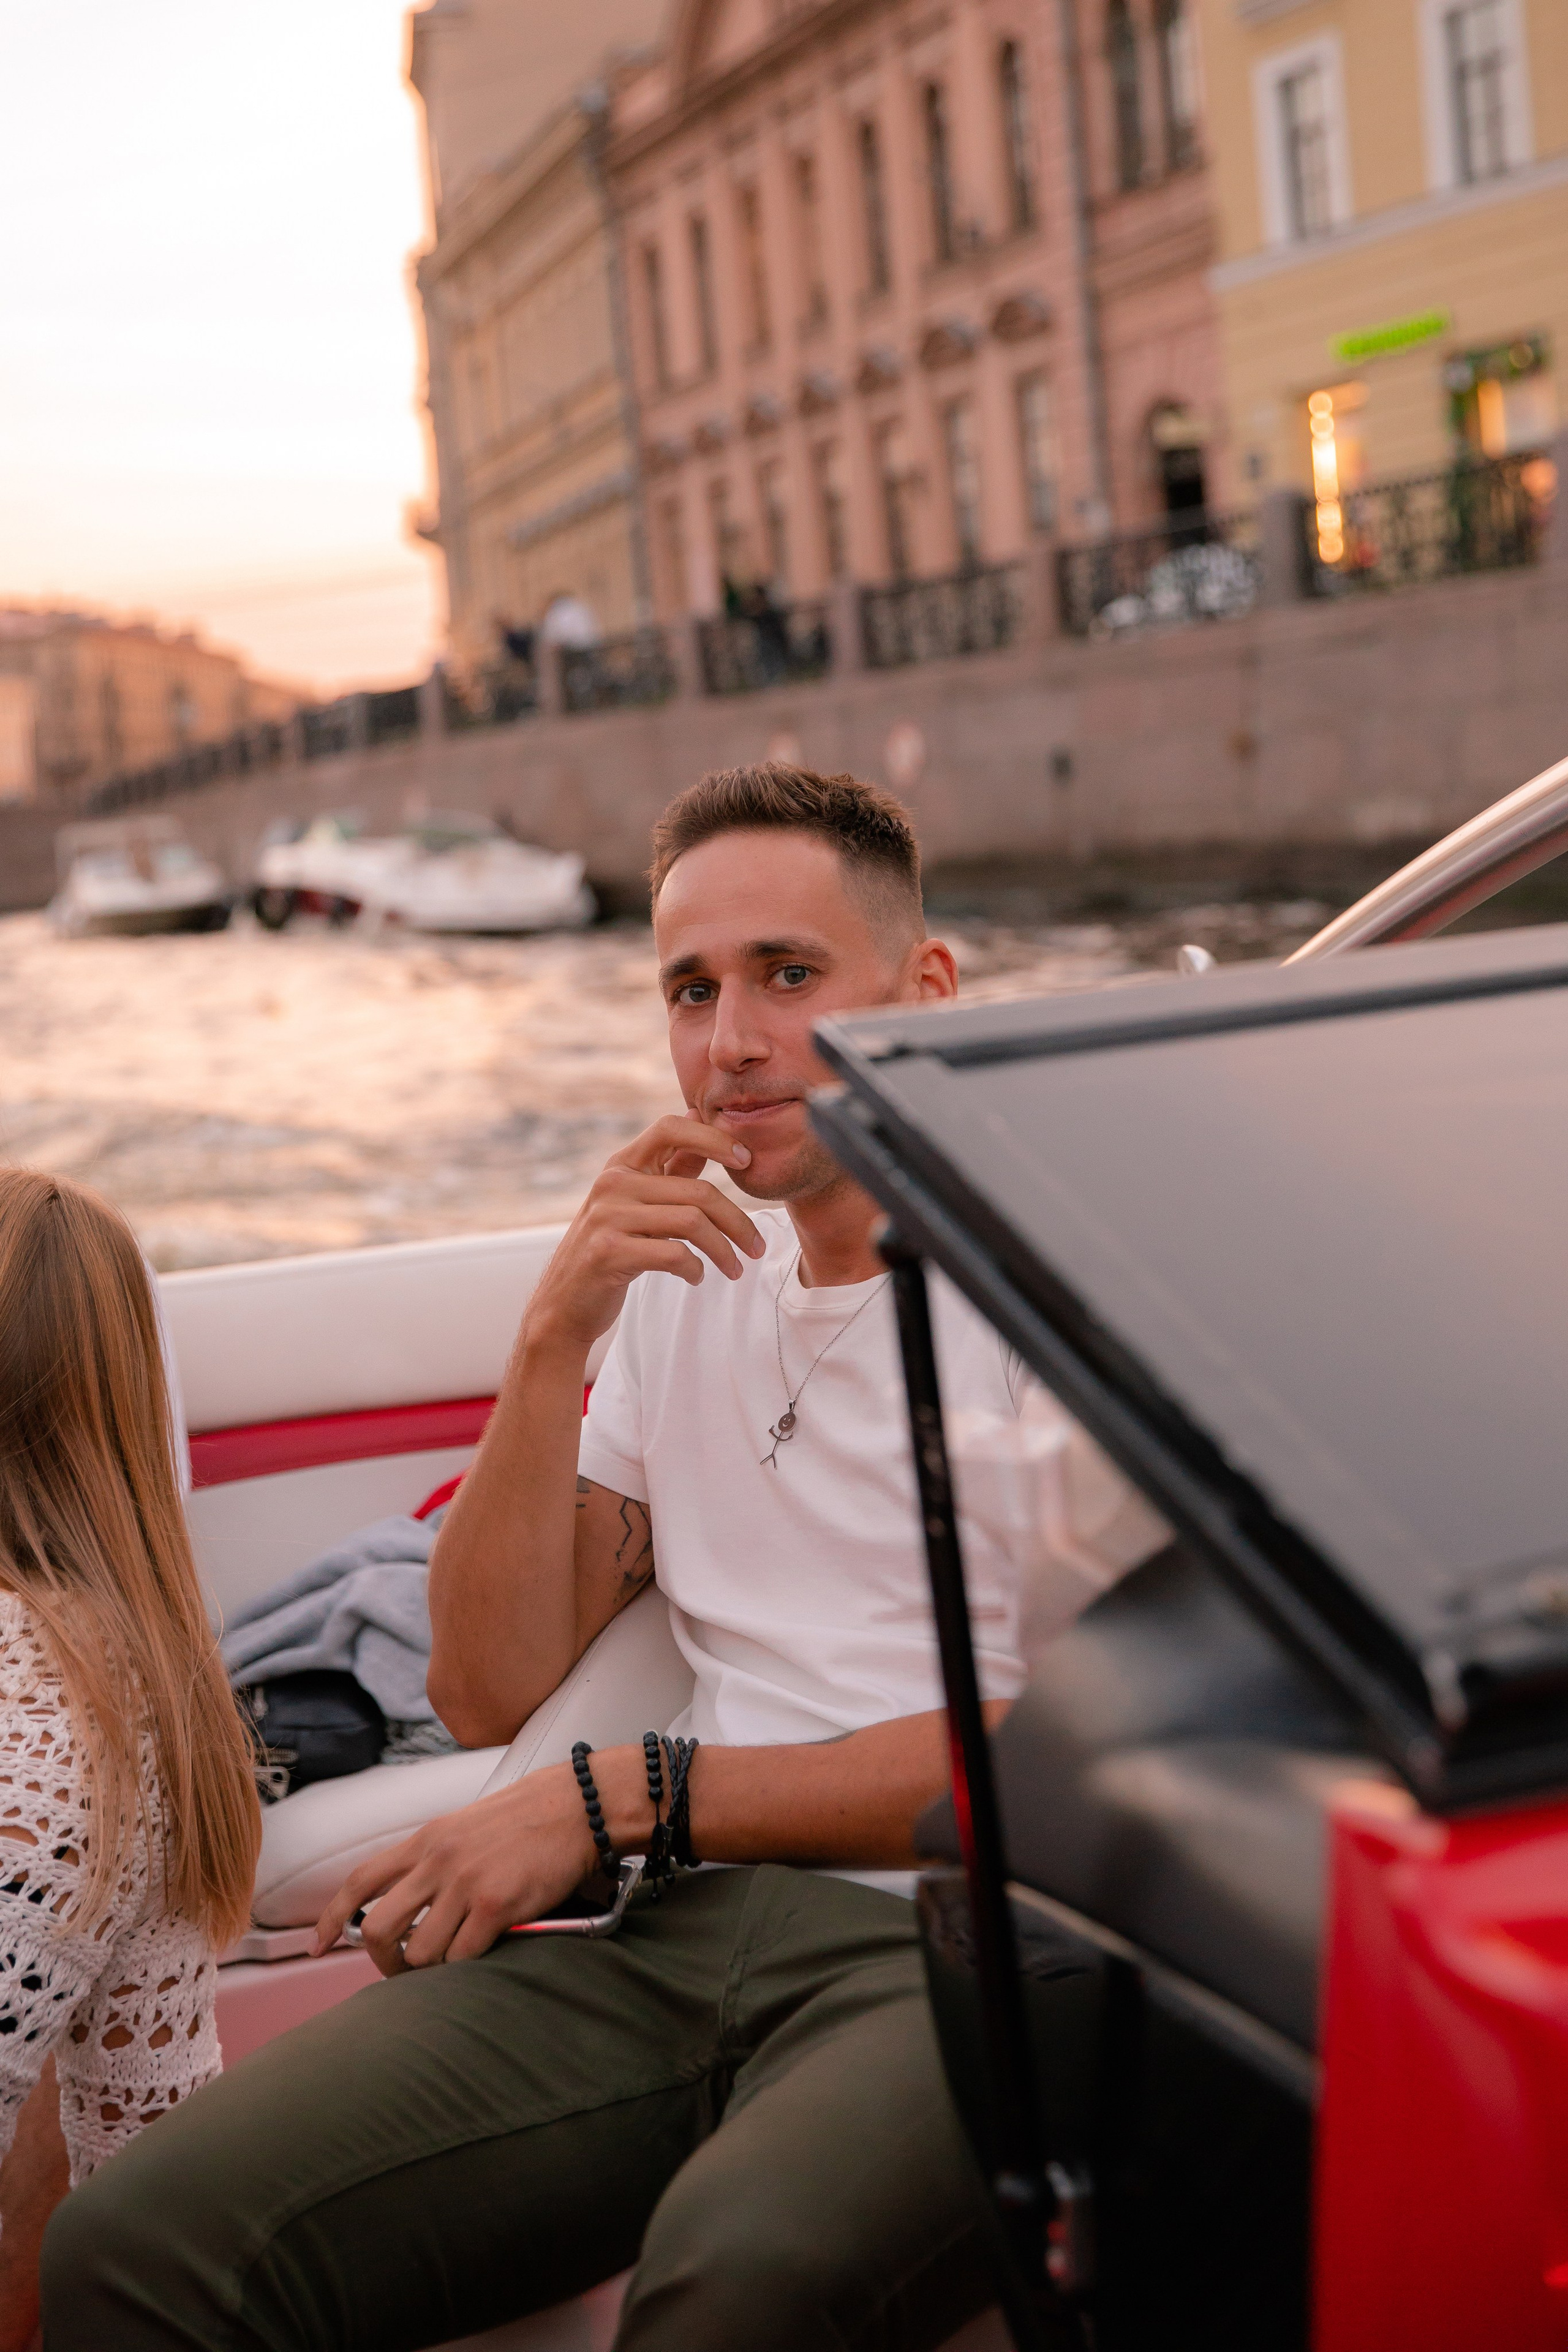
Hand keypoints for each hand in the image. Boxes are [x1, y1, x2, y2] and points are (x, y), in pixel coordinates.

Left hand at [313, 1753, 649, 1973]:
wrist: (578, 1806)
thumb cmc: (530, 1817)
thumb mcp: (467, 1827)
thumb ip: (435, 1859)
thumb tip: (411, 1900)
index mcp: (427, 1839)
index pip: (359, 1879)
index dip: (332, 1916)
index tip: (318, 1943)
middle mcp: (437, 1860)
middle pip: (378, 1927)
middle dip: (382, 1962)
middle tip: (401, 1972)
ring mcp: (464, 1883)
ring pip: (419, 1951)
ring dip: (431, 1968)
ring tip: (452, 1961)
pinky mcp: (496, 1905)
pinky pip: (462, 1957)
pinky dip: (467, 1966)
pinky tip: (484, 1953)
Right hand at [524, 1114, 766, 1355]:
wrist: (564, 1303)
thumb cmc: (611, 1248)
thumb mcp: (637, 1202)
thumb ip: (669, 1164)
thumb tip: (694, 1114)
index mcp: (621, 1165)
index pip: (670, 1128)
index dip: (713, 1137)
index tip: (746, 1159)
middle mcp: (612, 1183)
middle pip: (698, 1191)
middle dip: (738, 1222)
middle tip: (757, 1248)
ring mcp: (608, 1217)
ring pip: (692, 1223)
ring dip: (724, 1251)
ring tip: (735, 1269)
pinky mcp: (609, 1252)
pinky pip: (674, 1254)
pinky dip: (695, 1269)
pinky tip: (696, 1277)